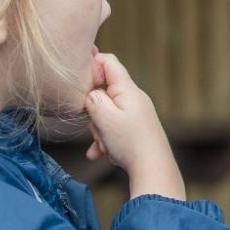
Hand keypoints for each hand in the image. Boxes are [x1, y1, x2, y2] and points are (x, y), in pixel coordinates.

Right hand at [84, 51, 184, 200]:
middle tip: (96, 125)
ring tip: (104, 144)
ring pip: (106, 114)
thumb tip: (90, 92)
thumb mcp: (104, 117)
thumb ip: (93, 99)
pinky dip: (105, 140)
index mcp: (128, 90)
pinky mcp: (135, 128)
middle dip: (93, 110)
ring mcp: (135, 113)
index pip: (109, 62)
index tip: (77, 81)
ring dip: (99, 129)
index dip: (91, 64)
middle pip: (104, 92)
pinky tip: (100, 154)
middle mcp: (134, 98)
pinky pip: (113, 128)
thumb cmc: (129, 141)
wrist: (152, 167)